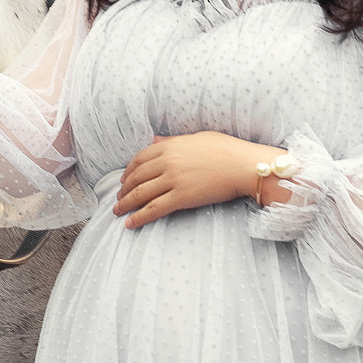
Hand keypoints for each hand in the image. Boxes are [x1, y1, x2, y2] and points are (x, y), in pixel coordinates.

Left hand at [113, 132, 292, 227]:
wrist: (244, 166)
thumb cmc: (228, 150)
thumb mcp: (198, 138)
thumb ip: (173, 141)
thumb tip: (155, 140)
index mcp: (171, 146)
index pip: (140, 159)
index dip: (128, 171)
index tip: (124, 180)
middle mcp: (168, 161)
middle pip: (137, 177)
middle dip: (124, 189)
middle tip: (118, 199)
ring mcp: (173, 179)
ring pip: (141, 193)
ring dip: (125, 204)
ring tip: (118, 212)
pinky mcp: (181, 197)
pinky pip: (154, 209)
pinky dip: (139, 217)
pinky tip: (130, 224)